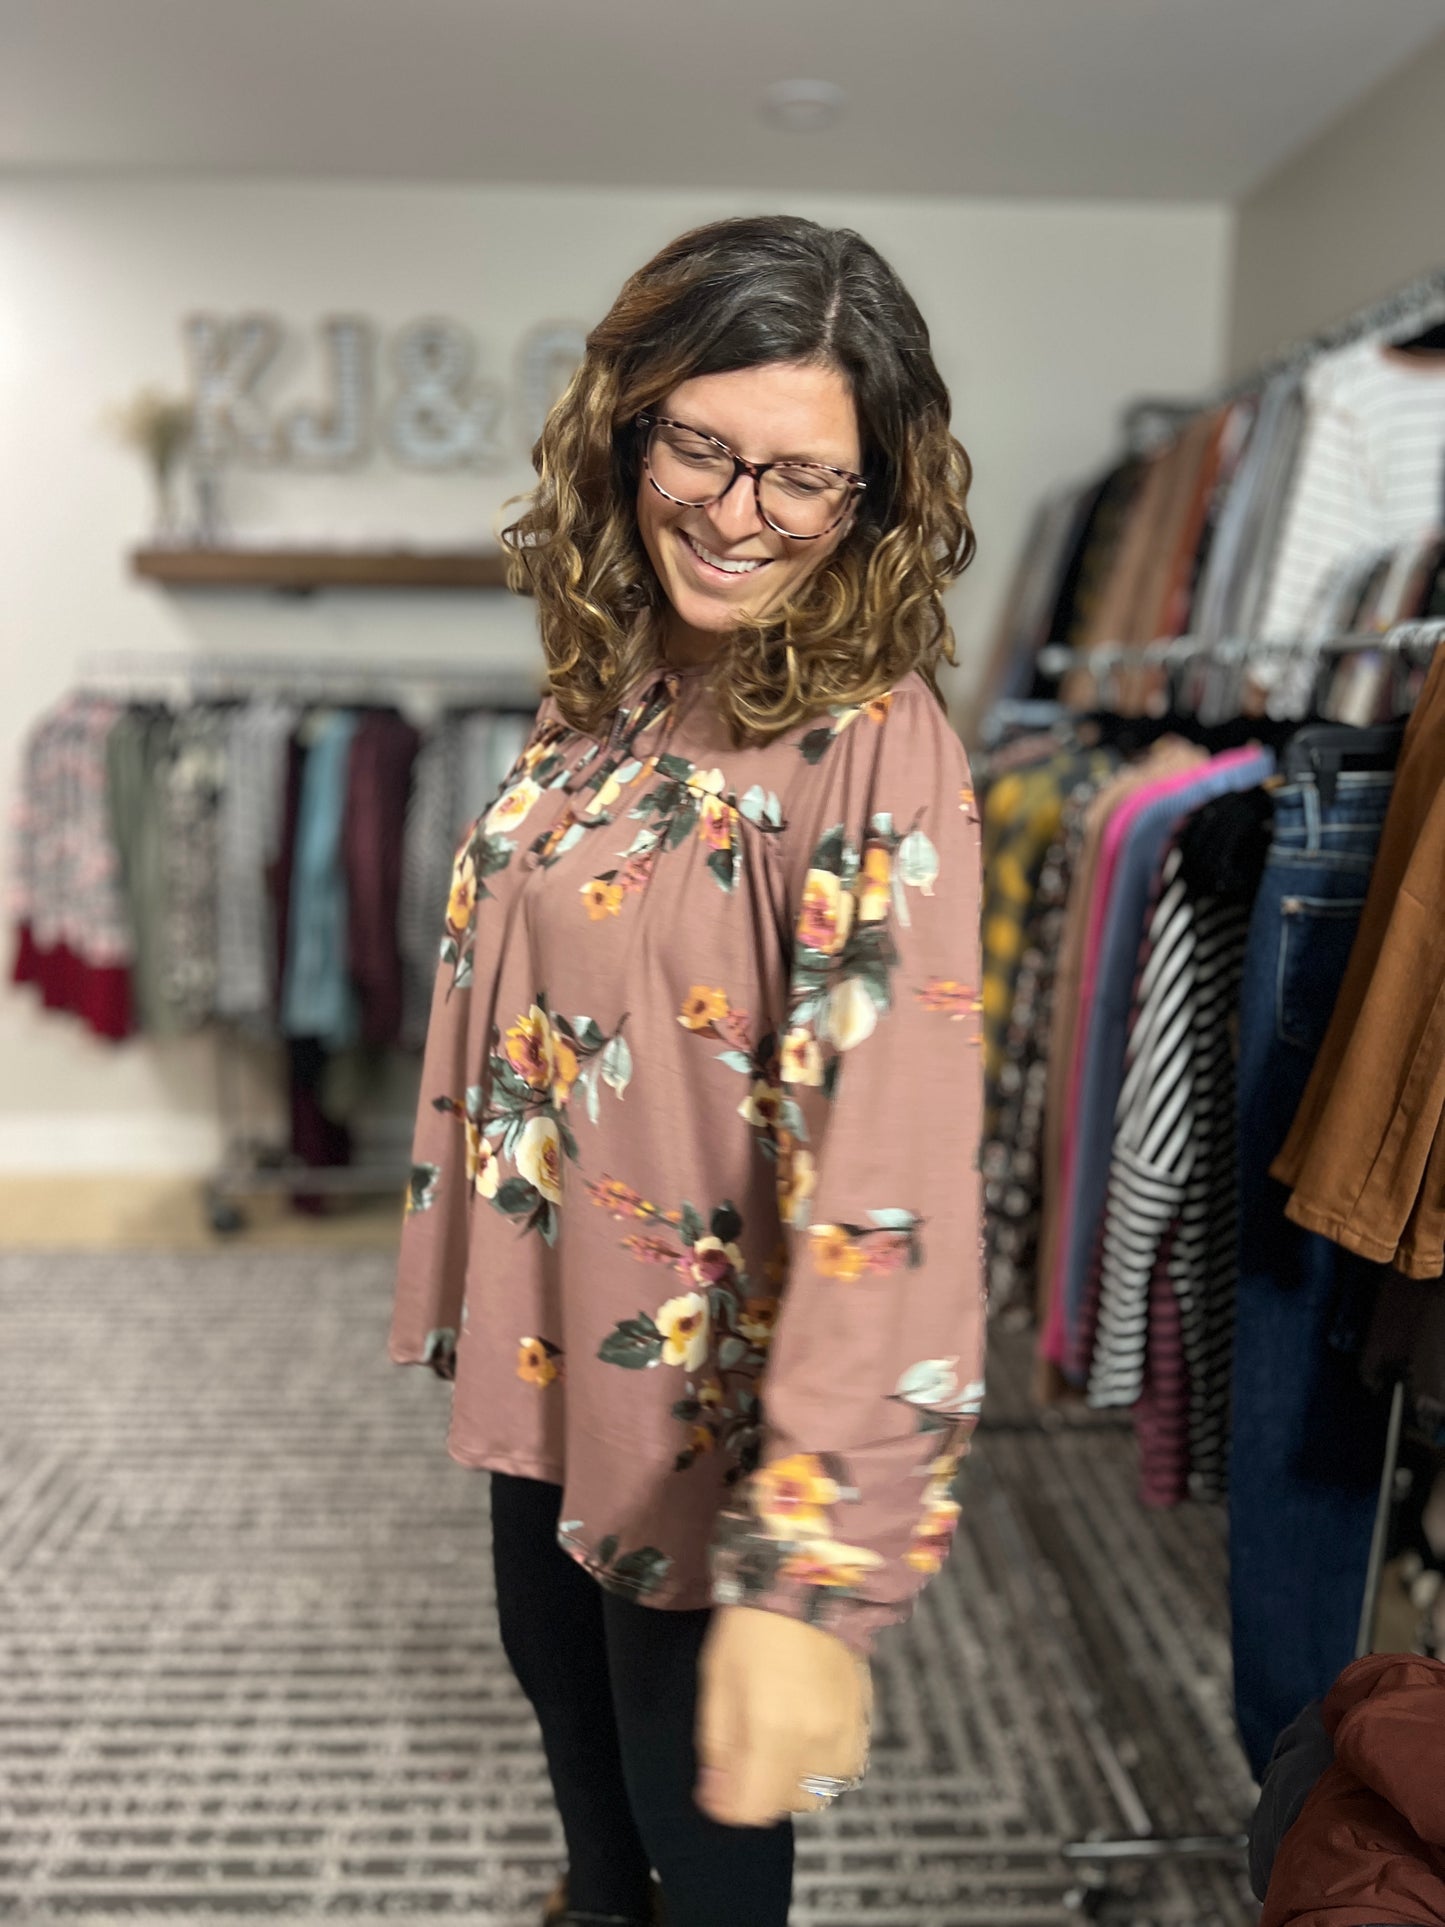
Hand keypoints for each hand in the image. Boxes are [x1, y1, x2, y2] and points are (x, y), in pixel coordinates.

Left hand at [695, 1605, 871, 1826]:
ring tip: (778, 1739)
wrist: (807, 1582)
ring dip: (793, 1779)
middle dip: (760, 1788)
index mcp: (773, 1729)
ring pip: (819, 1790)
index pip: (753, 1808)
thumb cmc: (751, 1627)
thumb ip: (718, 1747)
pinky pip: (844, 1768)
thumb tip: (717, 1798)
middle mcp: (815, 1739)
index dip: (728, 1804)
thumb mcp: (716, 1682)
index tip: (717, 1785)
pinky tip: (806, 1732)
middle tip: (746, 1751)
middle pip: (785, 1804)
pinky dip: (822, 1764)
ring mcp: (846, 1732)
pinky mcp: (864, 1720)